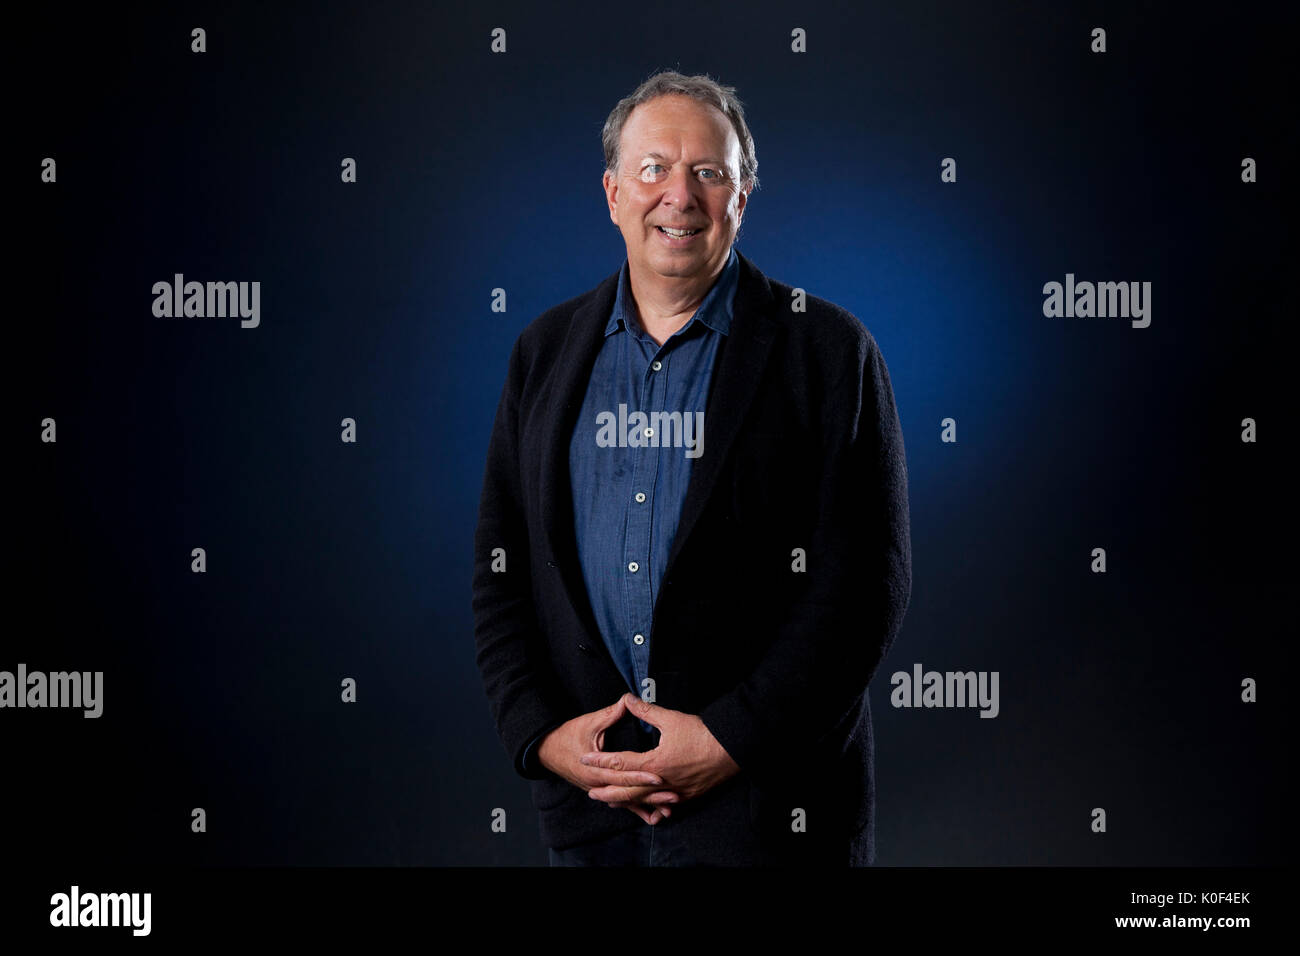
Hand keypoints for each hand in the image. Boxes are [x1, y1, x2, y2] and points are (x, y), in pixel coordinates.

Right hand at [537, 696, 679, 823]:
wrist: (547, 751)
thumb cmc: (567, 735)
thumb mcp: (589, 723)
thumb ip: (611, 714)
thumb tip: (627, 700)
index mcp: (595, 769)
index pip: (622, 774)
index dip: (641, 776)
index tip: (659, 777)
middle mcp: (597, 784)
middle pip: (628, 793)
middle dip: (651, 795)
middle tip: (673, 796)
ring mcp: (599, 791)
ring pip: (627, 802)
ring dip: (648, 806)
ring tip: (669, 811)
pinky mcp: (602, 791)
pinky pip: (622, 803)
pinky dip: (638, 809)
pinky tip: (654, 816)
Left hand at [581, 693, 740, 807]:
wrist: (731, 750)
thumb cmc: (702, 734)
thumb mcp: (672, 719)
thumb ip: (646, 711)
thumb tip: (627, 699)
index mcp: (655, 762)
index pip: (620, 762)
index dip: (600, 760)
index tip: (585, 758)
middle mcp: (661, 781)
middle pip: (628, 790)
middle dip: (608, 791)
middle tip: (591, 792)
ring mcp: (675, 792)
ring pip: (644, 801)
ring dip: (626, 801)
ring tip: (611, 801)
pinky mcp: (686, 795)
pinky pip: (663, 805)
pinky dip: (650, 806)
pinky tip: (644, 808)